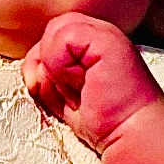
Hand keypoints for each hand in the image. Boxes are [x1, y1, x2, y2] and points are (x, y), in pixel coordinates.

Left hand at [21, 11, 163, 152]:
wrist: (132, 130)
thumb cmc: (104, 120)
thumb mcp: (64, 96)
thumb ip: (47, 76)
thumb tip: (32, 70)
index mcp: (92, 44)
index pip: (51, 38)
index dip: (45, 65)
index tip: (67, 96)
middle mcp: (99, 33)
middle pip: (50, 33)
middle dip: (48, 68)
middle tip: (74, 94)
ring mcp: (104, 33)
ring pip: (53, 34)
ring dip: (58, 71)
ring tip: (82, 90)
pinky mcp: (105, 39)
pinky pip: (62, 40)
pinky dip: (63, 68)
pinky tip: (84, 84)